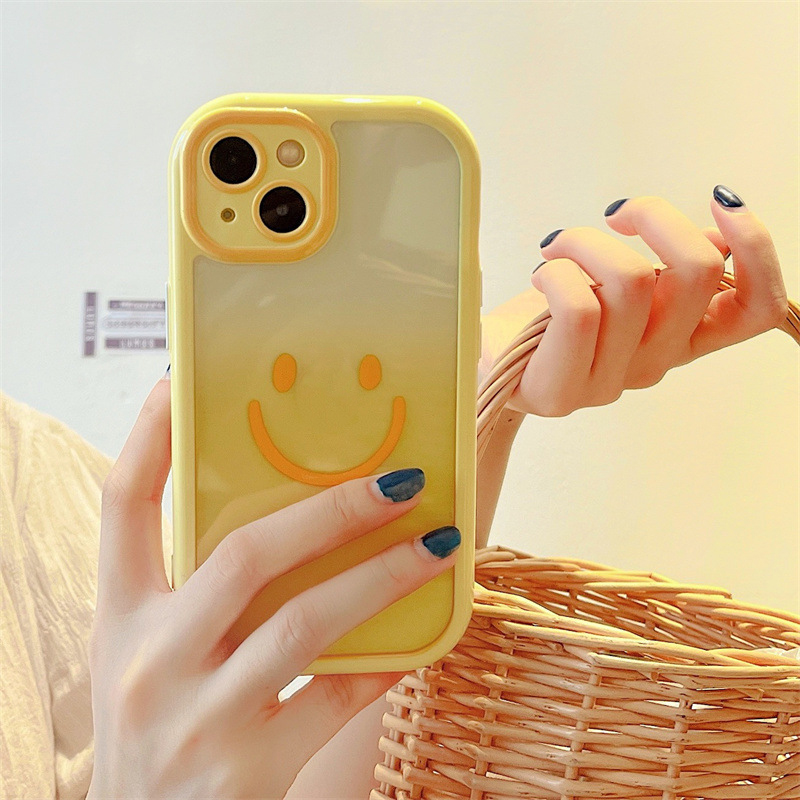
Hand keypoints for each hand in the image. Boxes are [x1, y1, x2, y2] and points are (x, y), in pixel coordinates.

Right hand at [87, 375, 459, 798]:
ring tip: (440, 543)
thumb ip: (196, 588)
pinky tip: (420, 640)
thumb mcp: (146, 652)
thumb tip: (288, 512)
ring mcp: (198, 716)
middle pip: (245, 555)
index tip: (181, 381)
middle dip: (331, 511)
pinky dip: (383, 663)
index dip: (150, 437)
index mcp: (122, 616)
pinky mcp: (247, 770)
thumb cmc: (154, 724)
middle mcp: (151, 658)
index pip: (124, 506)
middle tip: (398, 482)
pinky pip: (336, 700)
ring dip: (382, 577)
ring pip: (304, 622)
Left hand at [480, 187, 788, 416]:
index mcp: (680, 338)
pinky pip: (580, 310)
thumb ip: (666, 268)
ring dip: (587, 241)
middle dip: (656, 215)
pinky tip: (542, 276)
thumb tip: (712, 233)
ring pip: (631, 281)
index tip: (719, 201)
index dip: (756, 247)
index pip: (757, 308)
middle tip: (616, 210)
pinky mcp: (561, 391)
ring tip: (557, 248)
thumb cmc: (550, 315)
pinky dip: (557, 272)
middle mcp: (655, 364)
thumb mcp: (616, 281)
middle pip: (697, 273)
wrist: (487, 360)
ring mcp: (609, 383)